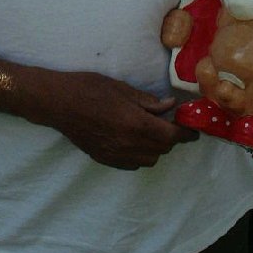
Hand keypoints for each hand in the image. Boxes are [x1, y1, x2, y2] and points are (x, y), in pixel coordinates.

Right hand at [36, 70, 197, 170]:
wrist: (58, 103)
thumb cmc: (90, 88)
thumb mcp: (122, 88)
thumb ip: (148, 102)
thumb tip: (169, 107)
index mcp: (136, 124)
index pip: (171, 136)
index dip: (185, 134)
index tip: (193, 131)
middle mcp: (129, 145)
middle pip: (162, 149)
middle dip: (170, 138)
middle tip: (168, 122)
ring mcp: (116, 155)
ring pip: (149, 159)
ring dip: (156, 148)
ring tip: (150, 130)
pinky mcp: (105, 159)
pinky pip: (132, 163)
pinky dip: (140, 154)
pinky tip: (133, 139)